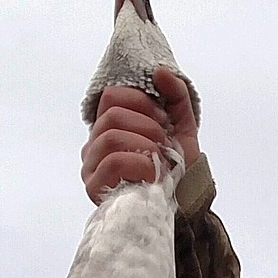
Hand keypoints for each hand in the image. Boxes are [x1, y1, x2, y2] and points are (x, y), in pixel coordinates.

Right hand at [81, 66, 199, 202]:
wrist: (186, 205)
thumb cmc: (179, 168)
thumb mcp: (182, 127)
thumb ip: (175, 96)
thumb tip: (160, 71)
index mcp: (110, 126)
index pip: (112, 96)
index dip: (141, 102)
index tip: (163, 121)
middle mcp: (95, 144)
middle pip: (112, 116)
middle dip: (147, 127)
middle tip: (163, 145)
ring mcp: (91, 166)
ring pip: (110, 137)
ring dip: (145, 147)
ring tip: (159, 163)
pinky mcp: (94, 187)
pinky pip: (113, 162)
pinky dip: (140, 165)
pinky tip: (152, 176)